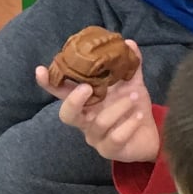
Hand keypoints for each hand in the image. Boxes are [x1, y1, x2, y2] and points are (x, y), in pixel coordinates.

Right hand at [36, 44, 160, 163]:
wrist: (152, 134)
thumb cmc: (134, 107)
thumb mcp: (132, 84)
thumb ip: (130, 66)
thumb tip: (129, 43)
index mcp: (86, 102)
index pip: (61, 92)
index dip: (49, 83)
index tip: (40, 70)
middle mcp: (85, 120)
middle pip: (66, 115)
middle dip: (74, 100)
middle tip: (86, 87)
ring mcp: (96, 138)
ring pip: (99, 122)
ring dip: (119, 106)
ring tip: (135, 96)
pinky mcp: (110, 150)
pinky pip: (115, 137)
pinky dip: (129, 123)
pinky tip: (139, 115)